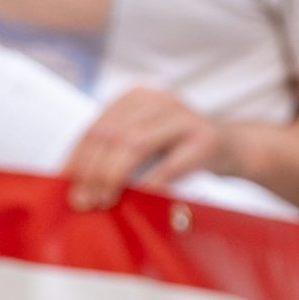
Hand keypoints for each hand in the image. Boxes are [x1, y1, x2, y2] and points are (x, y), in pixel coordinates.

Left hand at [63, 87, 236, 211]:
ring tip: (103, 201)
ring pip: (134, 146)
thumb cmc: (182, 148)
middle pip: (111, 136)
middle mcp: (158, 100)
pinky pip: (168, 166)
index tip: (64, 182)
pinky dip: (149, 184)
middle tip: (82, 201)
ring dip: (113, 178)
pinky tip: (138, 199)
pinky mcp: (204, 140)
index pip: (96, 127)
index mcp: (137, 97)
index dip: (77, 156)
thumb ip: (117, 147)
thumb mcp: (147, 138)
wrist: (234, 147)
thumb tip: (75, 179)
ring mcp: (183, 118)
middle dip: (91, 172)